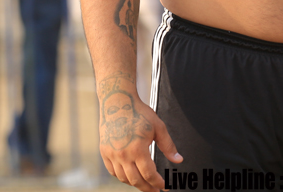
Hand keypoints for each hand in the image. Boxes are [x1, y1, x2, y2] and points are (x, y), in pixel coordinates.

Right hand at [98, 74, 181, 191]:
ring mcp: (111, 154)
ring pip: (123, 178)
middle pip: (136, 181)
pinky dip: (121, 176)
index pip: (149, 175)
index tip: (164, 187)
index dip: (158, 184)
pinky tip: (129, 175)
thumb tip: (178, 159)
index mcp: (137, 149)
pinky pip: (112, 171)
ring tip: (144, 183)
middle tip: (156, 190)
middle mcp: (122, 154)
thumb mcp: (158, 127)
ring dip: (135, 183)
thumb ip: (168, 146)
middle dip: (148, 188)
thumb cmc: (137, 111)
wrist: (116, 100)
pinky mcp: (104, 151)